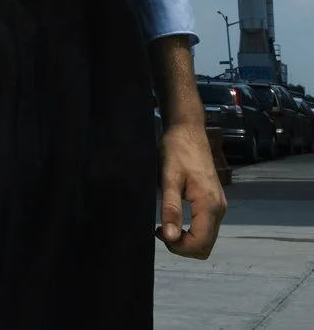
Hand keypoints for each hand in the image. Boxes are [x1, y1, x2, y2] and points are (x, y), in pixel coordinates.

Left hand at [156, 123, 226, 258]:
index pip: (200, 244)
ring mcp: (219, 205)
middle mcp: (219, 208)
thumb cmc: (177, 150)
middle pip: (205, 245)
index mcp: (209, 204)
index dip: (179, 247)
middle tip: (162, 230)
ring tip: (166, 224)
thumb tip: (170, 237)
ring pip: (207, 238)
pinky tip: (175, 218)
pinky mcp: (214, 201)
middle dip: (183, 246)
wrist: (188, 130)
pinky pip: (206, 227)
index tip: (159, 233)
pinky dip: (192, 230)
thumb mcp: (169, 177)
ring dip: (187, 239)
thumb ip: (171, 208)